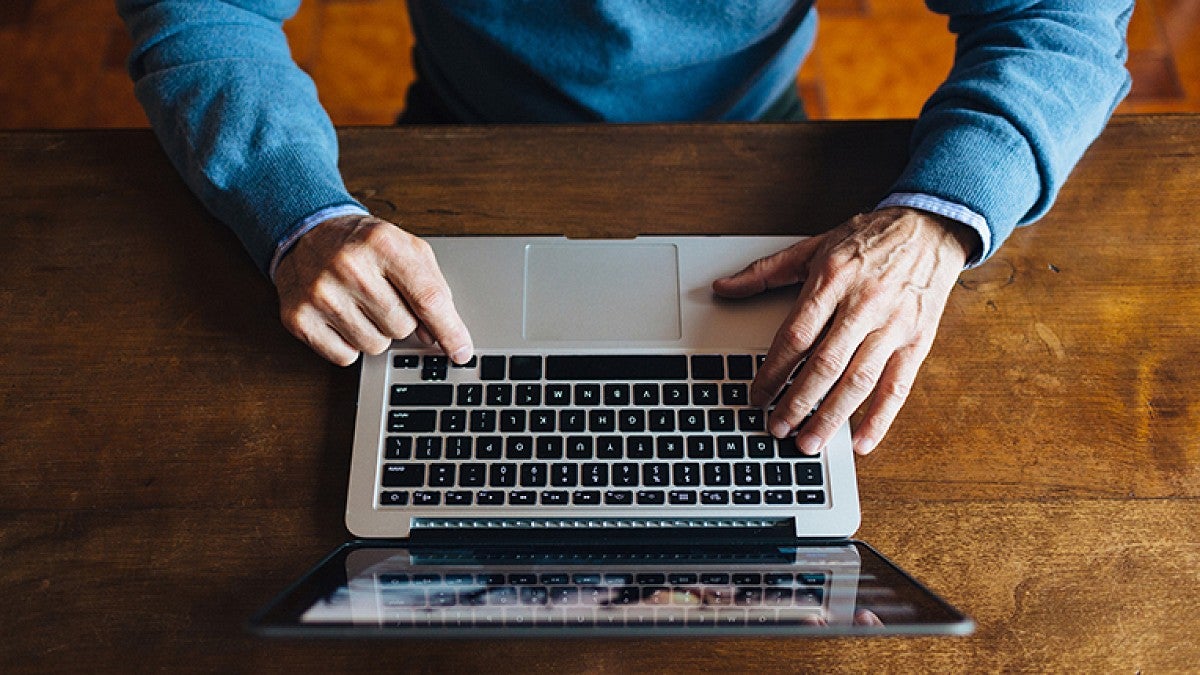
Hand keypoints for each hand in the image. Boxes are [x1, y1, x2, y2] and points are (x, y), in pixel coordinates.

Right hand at [274, 214, 472, 365]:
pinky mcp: (298, 317)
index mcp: (383, 243)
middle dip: (401, 319)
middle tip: (384, 297)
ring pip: (375, 346)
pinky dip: (349, 344)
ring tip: (361, 304)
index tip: (461, 352)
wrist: (308, 231)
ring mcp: (321, 293)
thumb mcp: (407, 250)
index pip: (428, 299)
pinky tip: (342, 317)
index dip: (450, 331)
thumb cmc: (364, 245)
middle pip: (402, 327)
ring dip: (375, 332)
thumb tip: (437, 337)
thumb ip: (432, 289)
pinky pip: (346, 357)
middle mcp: (350, 266)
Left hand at [713, 207, 972, 454]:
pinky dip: (880, 418)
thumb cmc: (869, 239)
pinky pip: (898, 387)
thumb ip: (766, 271)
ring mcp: (894, 325)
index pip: (796, 335)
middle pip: (825, 364)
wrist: (930, 227)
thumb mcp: (814, 246)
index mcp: (834, 279)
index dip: (773, 370)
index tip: (757, 395)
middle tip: (777, 428)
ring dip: (832, 417)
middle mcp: (864, 304)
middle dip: (797, 401)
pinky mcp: (918, 341)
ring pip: (859, 381)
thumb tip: (724, 287)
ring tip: (809, 443)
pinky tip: (862, 442)